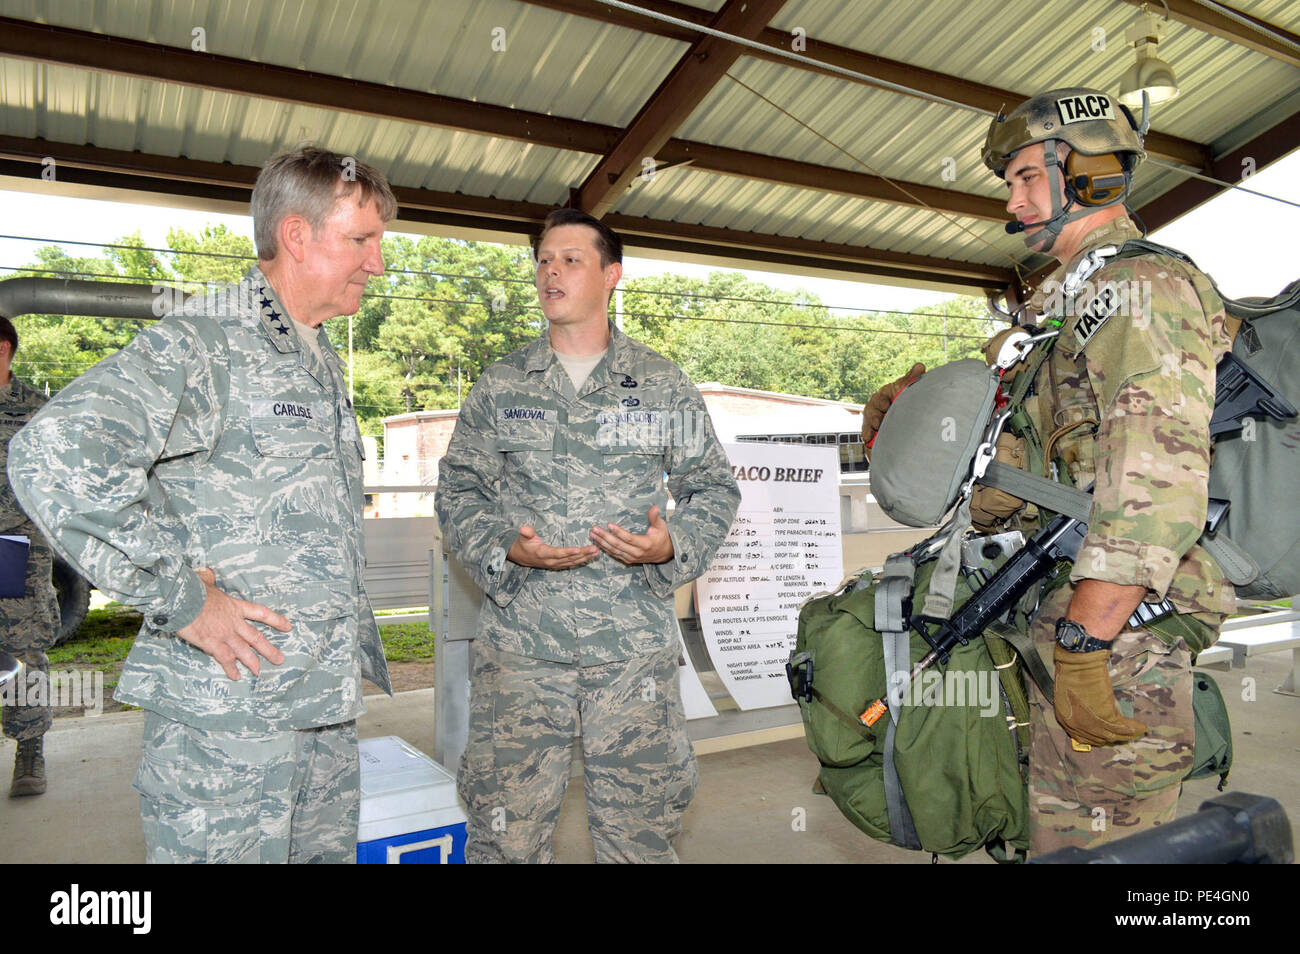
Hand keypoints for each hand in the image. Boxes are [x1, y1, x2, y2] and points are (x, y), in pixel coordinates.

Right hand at [175, 568, 289, 680]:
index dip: (276, 620)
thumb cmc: (193, 589)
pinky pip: (226, 660)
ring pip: (245, 651)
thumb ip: (210, 579)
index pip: (261, 613)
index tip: (288, 627)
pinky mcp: (213, 644)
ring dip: (253, 663)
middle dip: (269, 650)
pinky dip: (231, 669)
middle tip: (279, 659)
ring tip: (259, 672)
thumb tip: (207, 573)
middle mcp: (234, 622)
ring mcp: (225, 634)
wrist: (183, 599)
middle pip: (256, 637)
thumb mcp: (205, 582)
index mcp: (235, 606)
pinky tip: (236, 677)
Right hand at [507, 525, 599, 568]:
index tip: (578, 549)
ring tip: (596, 552)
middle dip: (583, 554)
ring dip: (585, 558)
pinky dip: (581, 561)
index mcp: (543, 553)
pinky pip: (571, 564)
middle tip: (595, 549)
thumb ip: (526, 533)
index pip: (557, 553)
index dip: (568, 552)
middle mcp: (550, 561)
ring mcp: (555, 564)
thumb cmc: (523, 544)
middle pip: (569, 558)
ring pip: (572, 562)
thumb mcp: (523, 537)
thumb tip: (524, 528)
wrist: (520, 557)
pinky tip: (590, 557)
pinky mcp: (558, 565)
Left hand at [589, 506, 673, 565]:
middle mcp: (637, 553)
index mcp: (645, 544)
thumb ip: (655, 518)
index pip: (629, 538)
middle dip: (605, 537)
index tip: (609, 524)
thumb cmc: (662, 537)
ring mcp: (632, 558)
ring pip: (614, 551)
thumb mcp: (661, 526)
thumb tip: (655, 507)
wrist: (665, 554)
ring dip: (602, 543)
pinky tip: (597, 543)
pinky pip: (615, 555)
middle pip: (618, 545)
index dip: (618, 532)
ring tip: (592, 535)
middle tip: (595, 529)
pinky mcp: (628, 560)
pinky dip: (605, 549)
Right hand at [861, 362, 924, 452]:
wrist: (906, 424)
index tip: (886, 406)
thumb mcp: (908, 390)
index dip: (882, 401)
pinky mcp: (871, 428)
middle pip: (872, 408)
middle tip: (879, 421)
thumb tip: (919, 366)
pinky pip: (866, 429)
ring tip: (876, 428)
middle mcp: (878, 404)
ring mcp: (874, 417)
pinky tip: (868, 438)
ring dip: (870, 424)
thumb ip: (911, 379)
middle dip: (874, 415)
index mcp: (886, 394)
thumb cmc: (905, 401)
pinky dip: (866, 433)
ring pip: (868, 419)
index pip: (882, 396)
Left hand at [1052, 646, 1147, 745]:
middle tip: (1127, 734)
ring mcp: (1089, 722)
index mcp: (1064, 719)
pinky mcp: (1104, 716)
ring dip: (1127, 734)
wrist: (1077, 663)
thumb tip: (1096, 714)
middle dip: (1114, 737)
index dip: (1099, 737)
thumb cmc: (1073, 672)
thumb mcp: (1071, 696)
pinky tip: (1141, 726)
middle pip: (1099, 738)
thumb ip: (1081, 709)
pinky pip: (1121, 727)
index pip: (1084, 737)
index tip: (1110, 736)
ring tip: (1138, 731)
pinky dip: (1133, 727)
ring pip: (1112, 734)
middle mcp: (1075, 726)